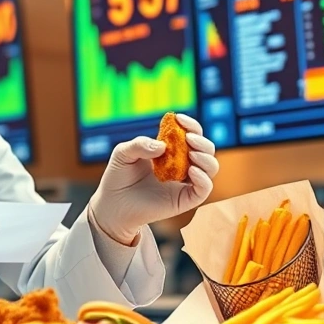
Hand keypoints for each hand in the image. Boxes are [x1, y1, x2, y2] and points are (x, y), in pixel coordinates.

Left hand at [90, 114, 218, 244]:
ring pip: (211, 167)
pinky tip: (191, 171)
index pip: (191, 134)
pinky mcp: (184, 200)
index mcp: (171, 150)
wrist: (112, 204)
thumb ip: (139, 144)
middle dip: (201, 141)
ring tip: (192, 153)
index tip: (179, 118)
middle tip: (188, 138)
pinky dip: (203, 179)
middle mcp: (182, 165)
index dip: (190, 125)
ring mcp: (184, 182)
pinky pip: (204, 189)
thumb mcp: (123, 153)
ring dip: (206, 157)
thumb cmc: (118, 176)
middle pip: (206, 149)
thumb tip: (162, 146)